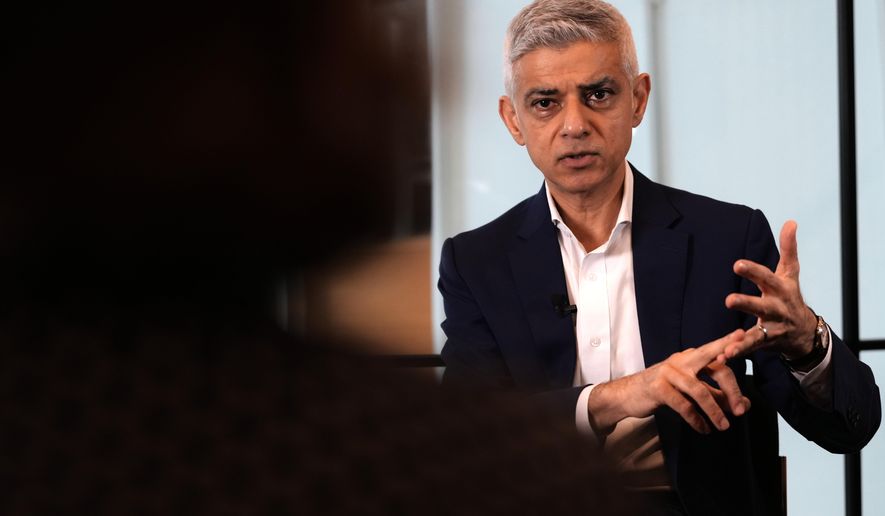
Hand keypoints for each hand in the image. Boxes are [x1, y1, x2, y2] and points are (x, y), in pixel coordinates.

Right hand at [587, 329, 750, 434]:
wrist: (628, 395)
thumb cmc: (663, 391)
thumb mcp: (691, 391)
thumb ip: (716, 395)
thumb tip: (744, 405)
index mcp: (691, 357)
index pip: (716, 351)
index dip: (729, 344)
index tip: (744, 334)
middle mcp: (681, 360)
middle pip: (714, 368)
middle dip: (731, 390)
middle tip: (741, 411)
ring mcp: (668, 372)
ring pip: (699, 391)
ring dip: (714, 412)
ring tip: (723, 427)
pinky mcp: (658, 388)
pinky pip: (684, 405)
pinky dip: (696, 419)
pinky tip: (703, 429)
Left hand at [723, 220, 817, 359]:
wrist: (804, 332)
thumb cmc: (790, 295)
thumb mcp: (790, 272)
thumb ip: (788, 248)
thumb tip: (791, 221)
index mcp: (780, 289)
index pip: (766, 277)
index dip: (752, 271)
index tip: (737, 264)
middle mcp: (776, 309)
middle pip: (761, 305)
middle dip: (746, 303)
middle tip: (728, 300)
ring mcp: (770, 328)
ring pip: (755, 333)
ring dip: (741, 339)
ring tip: (727, 345)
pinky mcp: (763, 343)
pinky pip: (748, 348)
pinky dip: (736, 352)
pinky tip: (721, 357)